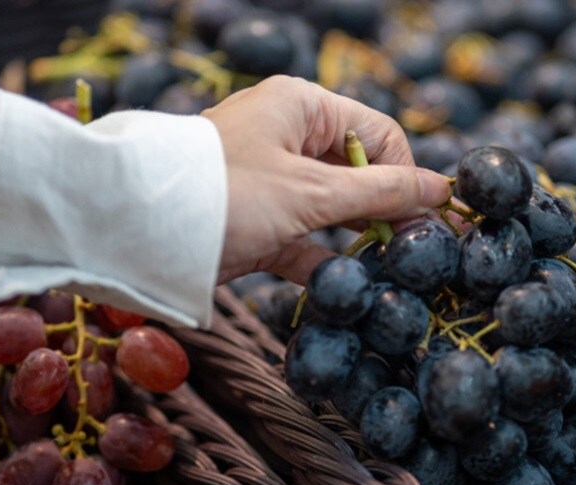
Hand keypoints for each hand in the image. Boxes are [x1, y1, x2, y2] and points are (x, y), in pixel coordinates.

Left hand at [201, 76, 451, 284]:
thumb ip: (380, 193)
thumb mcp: (311, 193)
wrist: (135, 233)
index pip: (378, 134)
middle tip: (415, 250)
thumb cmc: (228, 194)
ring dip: (357, 238)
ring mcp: (271, 181)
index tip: (429, 220)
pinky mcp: (256, 222)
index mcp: (302, 106)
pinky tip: (345, 287)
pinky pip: (302, 239)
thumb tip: (441, 190)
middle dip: (386, 210)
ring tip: (389, 268)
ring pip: (332, 208)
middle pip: (358, 172)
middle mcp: (288, 136)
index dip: (407, 175)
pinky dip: (321, 261)